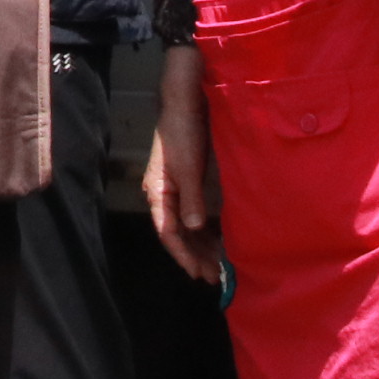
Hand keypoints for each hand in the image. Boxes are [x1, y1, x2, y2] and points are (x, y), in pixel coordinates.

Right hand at [144, 46, 221, 283]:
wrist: (185, 102)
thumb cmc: (182, 132)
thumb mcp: (187, 166)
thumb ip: (190, 198)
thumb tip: (194, 228)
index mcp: (157, 192)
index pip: (167, 233)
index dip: (184, 255)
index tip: (200, 273)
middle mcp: (164, 194)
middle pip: (177, 233)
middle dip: (195, 255)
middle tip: (215, 276)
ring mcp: (176, 188)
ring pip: (187, 225)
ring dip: (201, 244)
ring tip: (220, 263)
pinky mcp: (188, 181)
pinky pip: (195, 213)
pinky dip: (206, 228)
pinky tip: (220, 238)